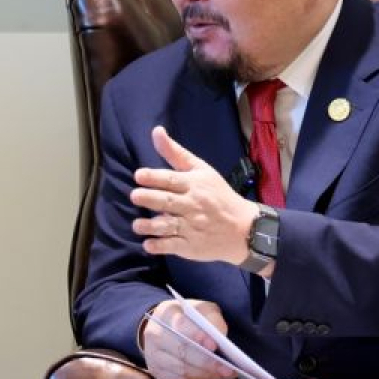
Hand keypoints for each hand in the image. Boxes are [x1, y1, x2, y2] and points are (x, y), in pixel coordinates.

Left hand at [129, 125, 257, 264]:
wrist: (244, 228)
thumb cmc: (218, 195)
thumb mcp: (201, 170)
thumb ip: (175, 153)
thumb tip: (156, 131)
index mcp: (195, 185)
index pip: (172, 180)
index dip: (154, 177)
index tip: (139, 176)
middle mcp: (193, 206)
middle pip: (168, 202)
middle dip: (150, 199)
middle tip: (135, 196)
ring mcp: (192, 227)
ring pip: (168, 226)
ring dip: (150, 226)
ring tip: (137, 225)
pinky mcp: (191, 247)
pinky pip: (173, 246)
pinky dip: (160, 246)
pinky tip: (147, 244)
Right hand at [140, 298, 239, 378]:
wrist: (166, 327)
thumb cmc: (190, 318)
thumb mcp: (203, 310)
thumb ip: (212, 319)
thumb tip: (220, 337)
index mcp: (166, 313)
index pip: (181, 324)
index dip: (197, 335)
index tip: (214, 345)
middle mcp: (154, 334)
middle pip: (181, 351)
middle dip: (206, 362)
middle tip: (228, 369)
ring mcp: (153, 355)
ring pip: (181, 369)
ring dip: (205, 373)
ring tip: (226, 374)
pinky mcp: (157, 371)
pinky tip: (212, 377)